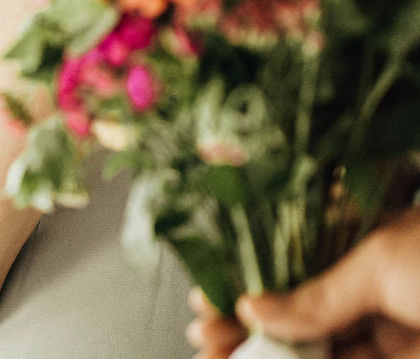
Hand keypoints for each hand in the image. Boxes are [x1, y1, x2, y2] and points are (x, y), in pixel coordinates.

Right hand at [187, 209, 419, 357]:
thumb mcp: (382, 261)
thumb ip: (318, 292)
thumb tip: (256, 309)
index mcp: (366, 238)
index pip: (290, 252)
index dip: (246, 269)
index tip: (210, 285)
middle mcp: (370, 283)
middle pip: (290, 303)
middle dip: (241, 316)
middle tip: (202, 328)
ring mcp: (380, 328)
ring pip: (304, 343)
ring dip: (254, 349)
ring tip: (210, 354)